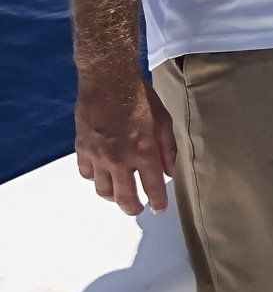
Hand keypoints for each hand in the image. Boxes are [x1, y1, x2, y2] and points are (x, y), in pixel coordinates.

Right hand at [76, 71, 177, 215]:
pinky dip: (94, 177)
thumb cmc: (139, 97)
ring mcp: (99, 156)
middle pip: (124, 198)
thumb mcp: (164, 121)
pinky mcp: (83, 149)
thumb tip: (169, 172)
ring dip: (113, 196)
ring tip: (119, 194)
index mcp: (144, 153)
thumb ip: (168, 150)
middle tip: (137, 209)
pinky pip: (86, 173)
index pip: (153, 188)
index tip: (159, 209)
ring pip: (103, 190)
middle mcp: (120, 160)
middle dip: (133, 208)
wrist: (109, 81)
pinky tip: (101, 174)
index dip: (158, 202)